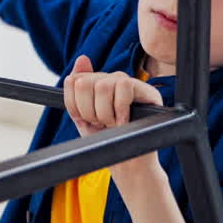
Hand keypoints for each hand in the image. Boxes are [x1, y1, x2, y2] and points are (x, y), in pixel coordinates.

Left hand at [63, 55, 164, 189]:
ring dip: (105, 112)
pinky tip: (124, 120)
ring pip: (104, 85)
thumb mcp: (82, 117)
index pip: (74, 80)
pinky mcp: (148, 92)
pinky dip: (120, 108)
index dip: (76, 105)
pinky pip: (125, 86)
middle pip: (86, 82)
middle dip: (90, 111)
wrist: (126, 164)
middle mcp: (113, 80)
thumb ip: (76, 90)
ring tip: (113, 123)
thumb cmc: (106, 141)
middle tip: (101, 124)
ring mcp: (131, 84)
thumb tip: (82, 58)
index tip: (86, 120)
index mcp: (96, 84)